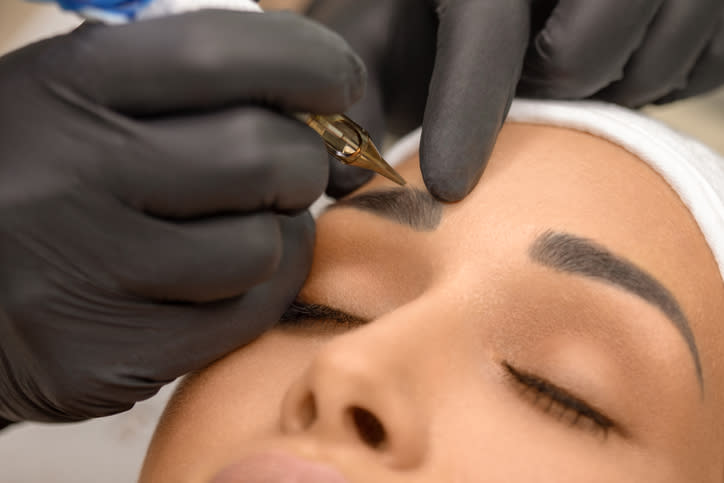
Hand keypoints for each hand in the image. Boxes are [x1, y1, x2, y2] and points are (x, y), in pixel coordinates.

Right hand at [0, 10, 364, 423]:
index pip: (224, 55)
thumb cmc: (44, 171)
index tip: (338, 83)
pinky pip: (247, 315)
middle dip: (303, 160)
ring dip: (276, 231)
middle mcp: (74, 176)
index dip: (311, 63)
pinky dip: (258, 290)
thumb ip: (194, 84)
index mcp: (70, 85)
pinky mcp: (109, 356)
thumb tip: (328, 109)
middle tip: (286, 168)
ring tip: (234, 224)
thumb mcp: (87, 95)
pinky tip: (219, 276)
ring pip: (265, 246)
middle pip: (265, 158)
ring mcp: (89, 274)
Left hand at [308, 0, 723, 200]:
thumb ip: (361, 80)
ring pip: (645, 66)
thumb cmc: (451, 2)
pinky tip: (622, 50)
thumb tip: (341, 168)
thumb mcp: (394, 26)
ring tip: (574, 62)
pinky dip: (655, 76)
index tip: (449, 187)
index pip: (486, 29)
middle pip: (578, 59)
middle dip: (547, 89)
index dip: (466, 111)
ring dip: (604, 86)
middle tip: (533, 75)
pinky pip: (697, 65)